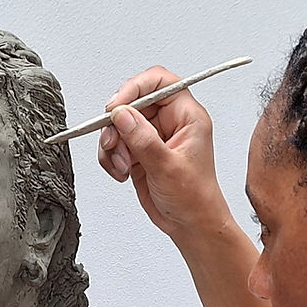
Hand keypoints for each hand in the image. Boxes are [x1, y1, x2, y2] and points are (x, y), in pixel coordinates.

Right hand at [98, 66, 232, 239]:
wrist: (191, 225)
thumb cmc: (195, 198)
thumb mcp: (168, 167)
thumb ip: (143, 139)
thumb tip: (122, 114)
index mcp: (187, 117)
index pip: (159, 82)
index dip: (135, 88)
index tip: (117, 106)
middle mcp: (170, 122)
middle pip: (133, 103)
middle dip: (118, 124)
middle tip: (114, 142)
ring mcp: (153, 137)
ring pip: (119, 124)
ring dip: (113, 145)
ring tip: (123, 165)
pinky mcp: (139, 152)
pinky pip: (115, 144)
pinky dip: (111, 157)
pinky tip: (122, 172)